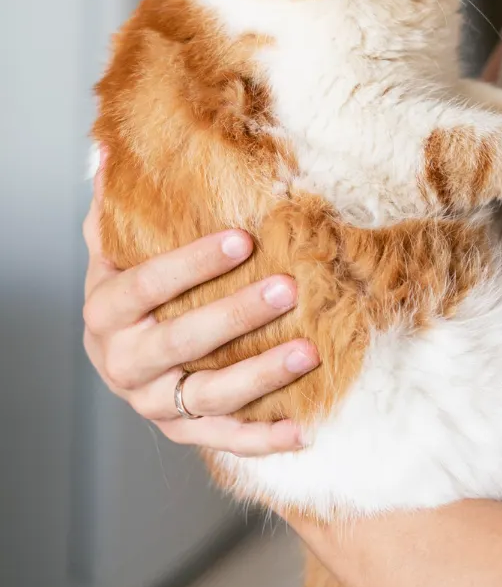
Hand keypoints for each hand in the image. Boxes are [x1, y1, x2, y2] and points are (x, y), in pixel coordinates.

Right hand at [82, 160, 317, 454]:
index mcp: (107, 309)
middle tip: (287, 288)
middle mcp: (123, 361)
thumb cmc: (130, 281)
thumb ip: (117, 199)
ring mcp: (152, 402)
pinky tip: (304, 428)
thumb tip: (112, 146)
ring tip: (308, 352)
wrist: (118, 350)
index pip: (147, 285)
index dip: (192, 263)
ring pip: (207, 396)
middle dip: (236, 315)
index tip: (242, 237)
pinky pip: (222, 439)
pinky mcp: (180, 431)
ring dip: (260, 377)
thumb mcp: (115, 241)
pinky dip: (262, 439)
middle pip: (180, 340)